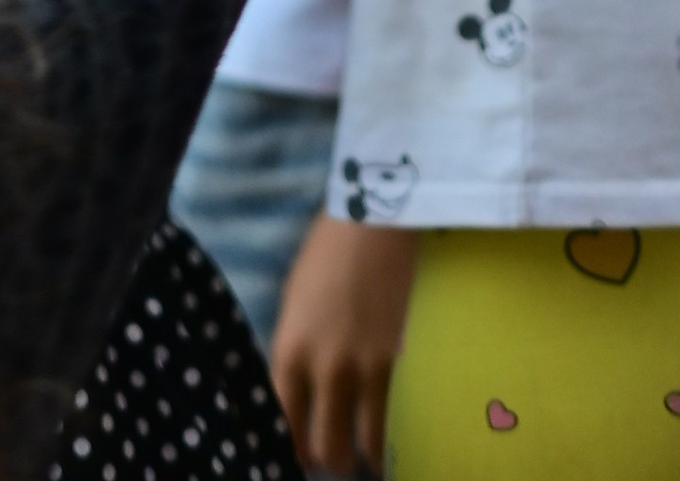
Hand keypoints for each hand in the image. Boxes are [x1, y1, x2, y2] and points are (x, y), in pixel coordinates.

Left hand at [272, 213, 414, 476]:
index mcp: (289, 350)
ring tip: (361, 455)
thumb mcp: (293, 306)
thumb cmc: (325, 255)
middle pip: (322, 448)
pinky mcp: (399, 364)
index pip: (280, 424)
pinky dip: (388, 442)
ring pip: (360, 447)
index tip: (297, 455)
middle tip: (332, 458)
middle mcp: (324, 368)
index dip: (288, 450)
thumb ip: (294, 354)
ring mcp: (364, 369)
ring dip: (358, 457)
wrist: (373, 223)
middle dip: (326, 461)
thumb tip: (298, 397)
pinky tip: (388, 443)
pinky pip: (392, 425)